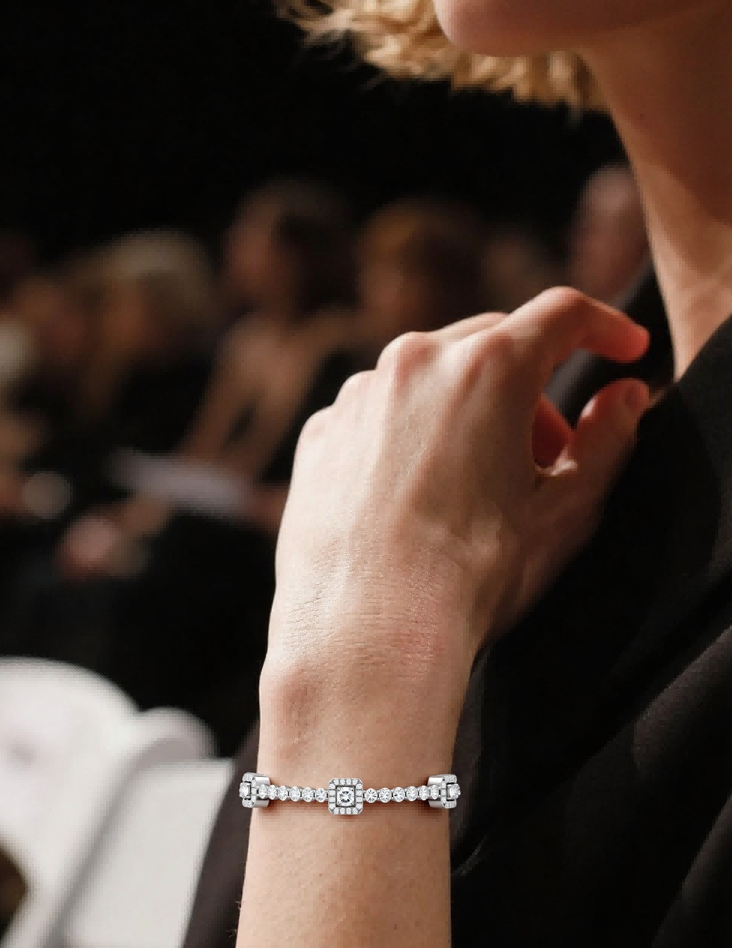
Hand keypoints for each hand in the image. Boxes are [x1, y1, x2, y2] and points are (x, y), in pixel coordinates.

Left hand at [264, 288, 650, 707]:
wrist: (367, 633)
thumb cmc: (473, 576)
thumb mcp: (566, 512)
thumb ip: (607, 441)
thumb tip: (626, 397)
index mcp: (489, 366)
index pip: (563, 314)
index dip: (605, 327)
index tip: (625, 350)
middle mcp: (416, 360)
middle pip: (494, 342)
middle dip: (533, 387)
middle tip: (550, 456)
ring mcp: (358, 395)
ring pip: (431, 376)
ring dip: (468, 410)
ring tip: (480, 486)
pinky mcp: (320, 433)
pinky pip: (378, 414)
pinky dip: (410, 437)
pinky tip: (420, 501)